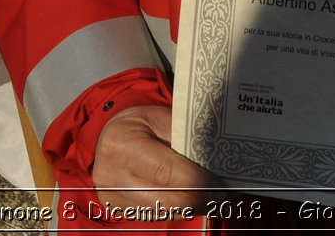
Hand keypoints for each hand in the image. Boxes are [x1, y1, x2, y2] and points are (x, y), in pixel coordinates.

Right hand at [91, 104, 214, 215]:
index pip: (166, 171)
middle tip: (224, 195)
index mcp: (123, 144)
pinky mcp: (118, 209)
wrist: (109, 135)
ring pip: (163, 212)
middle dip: (200, 199)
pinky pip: (155, 215)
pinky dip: (176, 209)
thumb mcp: (162, 119)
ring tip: (212, 197)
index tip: (222, 184)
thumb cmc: (141, 124)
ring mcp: (112, 196)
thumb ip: (186, 139)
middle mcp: (112, 174)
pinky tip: (191, 199)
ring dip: (191, 207)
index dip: (197, 181)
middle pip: (166, 199)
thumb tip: (218, 161)